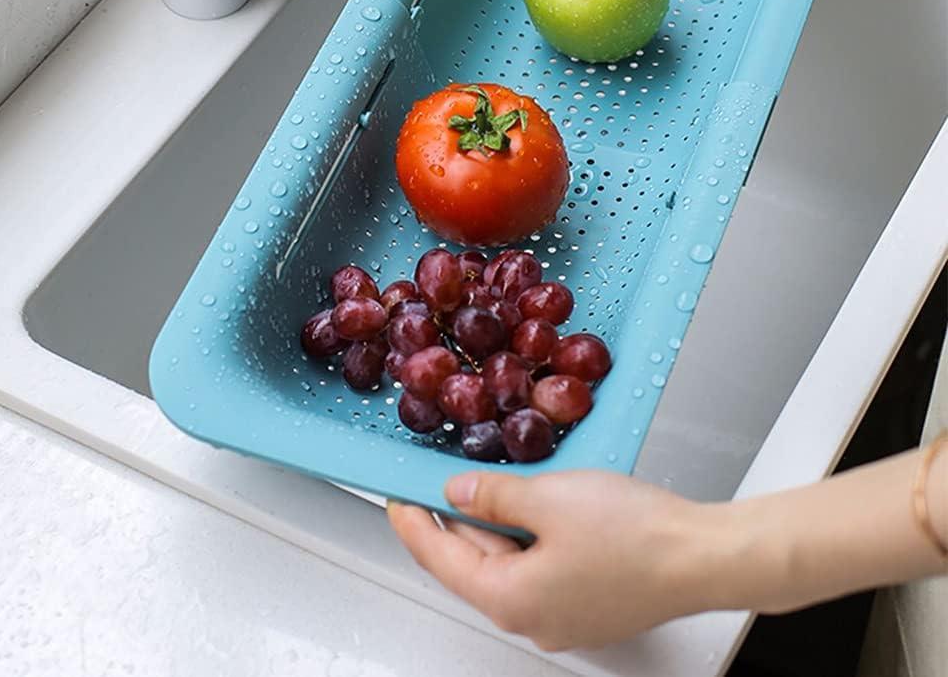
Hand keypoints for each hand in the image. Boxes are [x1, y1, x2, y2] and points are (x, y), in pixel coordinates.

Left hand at [389, 449, 947, 653]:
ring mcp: (562, 617)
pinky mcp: (589, 604)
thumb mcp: (548, 498)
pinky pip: (539, 569)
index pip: (439, 558)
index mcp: (509, 599)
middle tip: (435, 477)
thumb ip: (493, 496)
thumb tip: (456, 493)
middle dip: (453, 519)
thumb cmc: (633, 533)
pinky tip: (534, 506)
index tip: (393, 494)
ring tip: (484, 483)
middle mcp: (531, 619)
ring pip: (507, 566)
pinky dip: (526, 536)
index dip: (412, 520)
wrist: (703, 556)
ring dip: (492, 525)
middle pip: (472, 565)